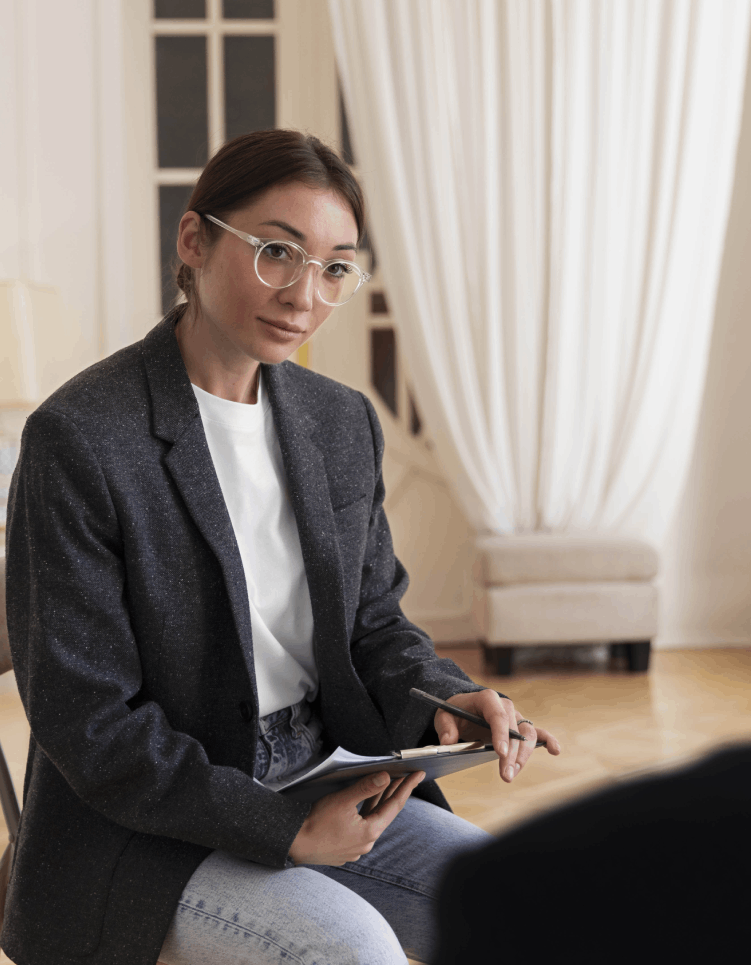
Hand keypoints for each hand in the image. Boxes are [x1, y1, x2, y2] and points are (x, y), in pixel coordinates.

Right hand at [287, 769, 425, 865]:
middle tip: (409, 776)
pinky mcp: (346, 848)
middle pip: (385, 812)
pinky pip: (362, 827)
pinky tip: (365, 804)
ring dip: (380, 801)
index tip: (419, 775)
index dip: (407, 788)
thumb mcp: (343, 800)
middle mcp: (366, 842)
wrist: (295, 844)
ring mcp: (356, 847)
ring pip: (373, 819)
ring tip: (388, 784)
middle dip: (396, 793)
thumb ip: (366, 788)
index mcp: (370, 831)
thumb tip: (385, 777)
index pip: (394, 805)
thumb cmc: (316, 822)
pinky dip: (367, 812)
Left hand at [434, 690, 560, 783]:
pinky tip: (555, 750)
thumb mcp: (443, 716)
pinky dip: (548, 740)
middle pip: (514, 730)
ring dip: (522, 756)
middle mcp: (504, 705)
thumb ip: (445, 728)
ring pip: (526, 736)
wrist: (462, 708)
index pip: (497, 715)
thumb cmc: (453, 711)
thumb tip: (448, 742)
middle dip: (511, 754)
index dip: (500, 734)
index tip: (500, 752)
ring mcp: (514, 717)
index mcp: (487, 698)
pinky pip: (537, 733)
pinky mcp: (519, 728)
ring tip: (511, 774)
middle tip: (505, 775)